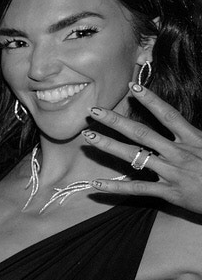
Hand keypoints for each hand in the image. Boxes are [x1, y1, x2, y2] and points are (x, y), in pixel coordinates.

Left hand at [83, 86, 201, 212]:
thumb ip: (195, 133)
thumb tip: (181, 122)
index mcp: (193, 139)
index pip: (168, 115)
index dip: (151, 100)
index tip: (133, 87)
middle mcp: (179, 153)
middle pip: (143, 133)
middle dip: (116, 122)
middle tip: (94, 112)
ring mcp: (172, 173)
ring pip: (135, 157)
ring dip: (109, 147)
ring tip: (89, 138)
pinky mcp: (169, 193)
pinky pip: (138, 190)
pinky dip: (116, 187)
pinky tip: (95, 184)